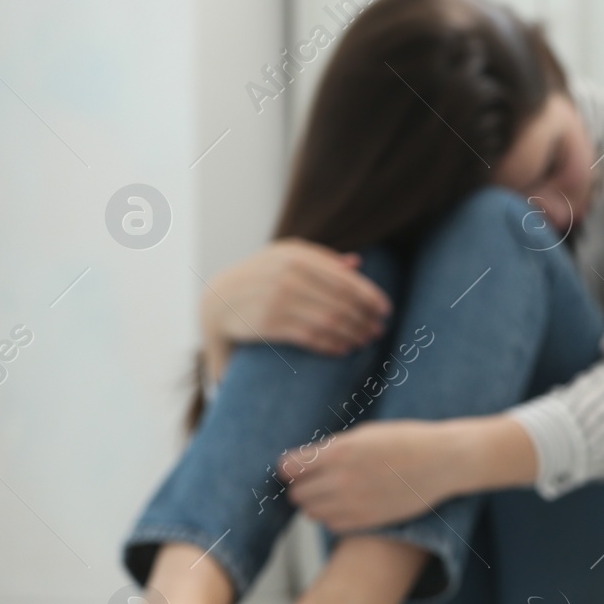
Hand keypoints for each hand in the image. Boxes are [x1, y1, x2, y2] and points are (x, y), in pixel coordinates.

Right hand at [201, 239, 391, 377]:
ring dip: (352, 333)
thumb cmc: (260, 277)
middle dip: (364, 318)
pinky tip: (343, 348)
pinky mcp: (268, 323)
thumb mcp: (284, 258)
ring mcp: (276, 299)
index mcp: (296, 255)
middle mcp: (287, 274)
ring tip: (364, 340)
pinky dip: (332, 344)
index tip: (385, 310)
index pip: (344, 278)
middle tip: (378, 330)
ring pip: (329, 320)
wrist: (217, 300)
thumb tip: (357, 263)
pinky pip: (311, 336)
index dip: (370, 296)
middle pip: (340, 301)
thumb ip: (320, 259)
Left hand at [278, 421, 451, 532]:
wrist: (441, 462)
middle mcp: (342, 481)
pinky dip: (333, 516)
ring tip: (334, 490)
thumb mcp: (364, 434)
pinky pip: (332, 525)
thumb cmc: (404, 441)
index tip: (298, 465)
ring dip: (317, 502)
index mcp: (339, 453)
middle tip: (318, 478)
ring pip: (312, 513)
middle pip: (297, 494)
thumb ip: (329, 449)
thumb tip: (298, 465)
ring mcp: (355, 504)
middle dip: (303, 486)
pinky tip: (349, 502)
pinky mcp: (368, 521)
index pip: (289, 468)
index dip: (290, 467)